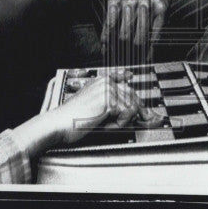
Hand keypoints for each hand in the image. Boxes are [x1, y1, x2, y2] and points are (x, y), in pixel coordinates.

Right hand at [11, 72, 140, 153]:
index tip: (149, 110)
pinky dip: (120, 123)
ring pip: (130, 106)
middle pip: (133, 96)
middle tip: (148, 121)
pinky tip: (107, 125)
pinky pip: (125, 113)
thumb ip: (113, 108)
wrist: (58, 124)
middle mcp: (106, 82)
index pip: (127, 88)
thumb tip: (134, 113)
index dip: (138, 100)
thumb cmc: (72, 120)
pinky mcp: (108, 100)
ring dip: (123, 120)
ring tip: (108, 126)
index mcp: (101, 82)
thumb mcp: (95, 110)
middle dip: (139, 111)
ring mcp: (107, 90)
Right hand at [102, 0, 166, 59]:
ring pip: (124, 32)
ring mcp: (129, 1)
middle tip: (128, 64)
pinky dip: (107, 36)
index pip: (154, 35)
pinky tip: (106, 45)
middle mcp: (145, 4)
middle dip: (133, 54)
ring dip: (119, 48)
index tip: (143, 63)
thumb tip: (152, 42)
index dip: (148, 51)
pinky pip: (110, 22)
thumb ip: (157, 17)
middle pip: (139, 37)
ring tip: (116, 58)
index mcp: (158, 5)